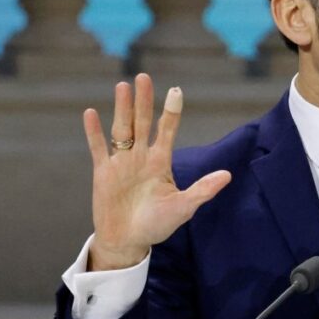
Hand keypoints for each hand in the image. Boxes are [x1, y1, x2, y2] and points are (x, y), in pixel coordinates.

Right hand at [83, 74, 230, 270]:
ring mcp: (121, 163)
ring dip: (122, 109)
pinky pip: (98, 148)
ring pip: (121, 130)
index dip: (171, 112)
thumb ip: (202, 190)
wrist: (128, 241)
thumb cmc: (157, 224)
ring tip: (123, 86)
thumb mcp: (183, 208)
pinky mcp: (103, 173)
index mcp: (161, 162)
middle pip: (142, 122)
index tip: (176, 90)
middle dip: (143, 101)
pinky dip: (94, 132)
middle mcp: (141, 157)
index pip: (167, 130)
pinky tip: (91, 113)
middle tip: (143, 77)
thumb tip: (227, 175)